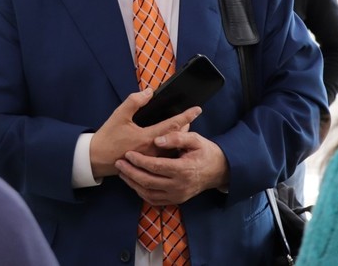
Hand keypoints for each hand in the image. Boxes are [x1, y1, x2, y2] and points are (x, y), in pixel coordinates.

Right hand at [89, 89, 200, 178]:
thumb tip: (149, 92)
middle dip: (186, 127)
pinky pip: (164, 155)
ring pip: (172, 148)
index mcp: (147, 137)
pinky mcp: (147, 164)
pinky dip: (170, 146)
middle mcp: (152, 150)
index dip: (186, 116)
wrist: (97, 158)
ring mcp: (151, 159)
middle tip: (191, 117)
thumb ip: (134, 101)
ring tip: (183, 127)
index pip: (172, 125)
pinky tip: (170, 140)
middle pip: (176, 138)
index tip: (197, 109)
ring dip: (179, 137)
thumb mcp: (119, 115)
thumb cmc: (108, 137)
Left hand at [115, 131, 229, 205]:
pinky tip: (134, 182)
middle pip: (148, 182)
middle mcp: (179, 186)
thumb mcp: (195, 139)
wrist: (219, 171)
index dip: (139, 161)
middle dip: (130, 172)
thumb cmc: (206, 151)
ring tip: (122, 172)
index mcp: (183, 170)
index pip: (155, 167)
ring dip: (132, 183)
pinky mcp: (176, 200)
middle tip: (118, 163)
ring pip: (148, 194)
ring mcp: (177, 196)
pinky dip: (141, 192)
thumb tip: (157, 140)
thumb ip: (177, 137)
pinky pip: (153, 200)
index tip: (127, 154)